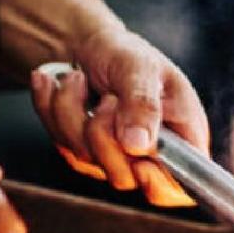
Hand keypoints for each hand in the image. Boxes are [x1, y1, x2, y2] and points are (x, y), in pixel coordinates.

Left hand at [29, 27, 209, 206]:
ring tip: (76, 79)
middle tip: (108, 99)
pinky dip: (51, 108)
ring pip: (86, 159)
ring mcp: (114, 158)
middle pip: (125, 177)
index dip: (159, 185)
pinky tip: (55, 83)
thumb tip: (138, 145)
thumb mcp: (141, 68)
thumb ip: (144, 105)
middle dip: (104, 135)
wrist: (90, 45)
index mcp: (182, 139)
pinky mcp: (83, 152)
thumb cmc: (127, 54)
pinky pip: (61, 143)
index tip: (139, 162)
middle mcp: (150, 156)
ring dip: (71, 112)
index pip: (179, 188)